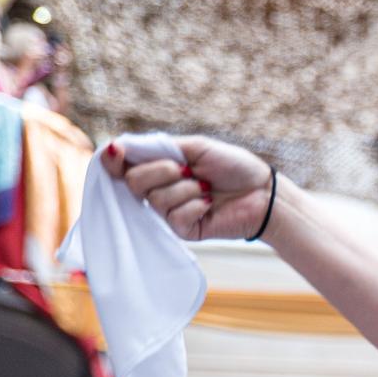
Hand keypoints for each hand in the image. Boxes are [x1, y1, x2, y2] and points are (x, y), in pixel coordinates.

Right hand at [104, 135, 273, 241]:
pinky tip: (210, 203)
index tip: (119, 152)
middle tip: (188, 170)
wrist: (264, 192)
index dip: (113, 160)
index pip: (121, 167)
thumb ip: (159, 148)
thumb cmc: (234, 167)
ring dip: (185, 189)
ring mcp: (170, 212)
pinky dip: (195, 205)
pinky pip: (175, 217)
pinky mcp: (184, 230)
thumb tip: (119, 146)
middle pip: (132, 182)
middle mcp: (159, 190)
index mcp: (158, 167)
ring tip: (207, 187)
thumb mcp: (196, 148)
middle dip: (160, 171)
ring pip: (154, 199)